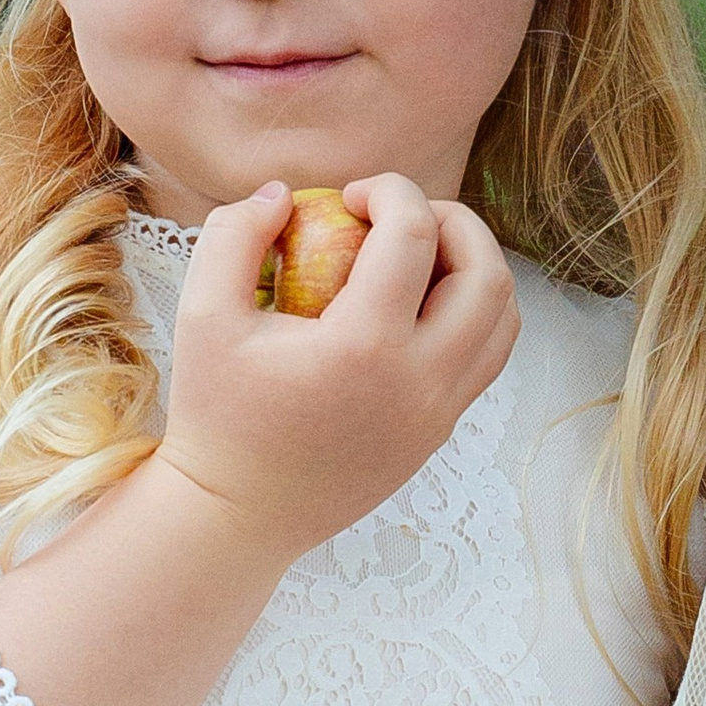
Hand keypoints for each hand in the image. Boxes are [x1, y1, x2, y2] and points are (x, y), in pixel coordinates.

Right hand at [156, 174, 518, 564]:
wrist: (240, 515)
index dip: (392, 190)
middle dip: (453, 220)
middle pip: (486, 272)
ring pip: (503, 317)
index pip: (415, 236)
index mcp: (364, 347)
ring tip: (418, 255)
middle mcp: (420, 381)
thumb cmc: (216, 414)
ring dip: (474, 266)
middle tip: (400, 215)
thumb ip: (234, 236)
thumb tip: (286, 192)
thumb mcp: (202, 316)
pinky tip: (419, 303)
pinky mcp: (441, 430)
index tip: (353, 194)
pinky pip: (487, 355)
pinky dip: (473, 313)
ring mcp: (439, 411)